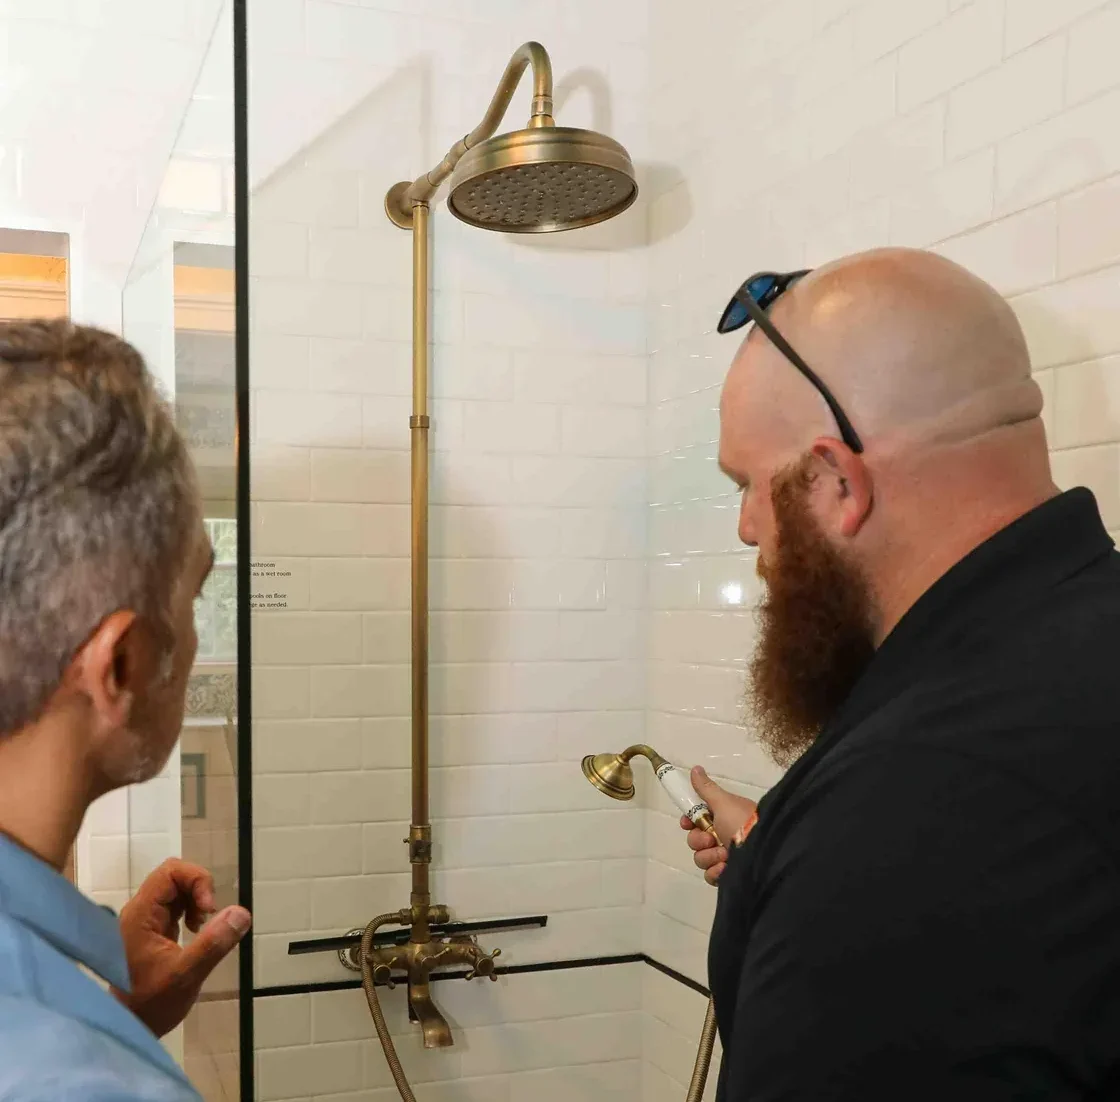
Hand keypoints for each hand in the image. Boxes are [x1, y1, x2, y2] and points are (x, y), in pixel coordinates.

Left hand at [112, 858, 250, 1036]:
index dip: (196, 880)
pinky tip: (196, 932)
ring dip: (196, 900)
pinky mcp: (151, 931)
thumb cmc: (151, 1005)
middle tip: (209, 917)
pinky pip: (174, 905)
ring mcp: (144, 921)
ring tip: (203, 926)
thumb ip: (213, 944)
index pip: (170, 872)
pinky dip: (191, 910)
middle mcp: (139, 912)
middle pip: (173, 876)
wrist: (129, 1028)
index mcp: (140, 915)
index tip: (209, 909)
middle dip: (199, 889)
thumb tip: (242, 912)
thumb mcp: (186, 976)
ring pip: (175, 889)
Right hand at [679, 767, 756, 886]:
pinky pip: (710, 876)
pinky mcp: (727, 876)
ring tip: (725, 856)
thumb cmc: (742, 822)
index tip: (687, 823)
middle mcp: (722, 838)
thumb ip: (706, 788)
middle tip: (711, 839)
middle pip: (695, 841)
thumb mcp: (724, 802)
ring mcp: (725, 858)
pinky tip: (726, 868)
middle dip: (699, 840)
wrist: (764, 851)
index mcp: (722, 819)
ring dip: (709, 857)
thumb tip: (695, 768)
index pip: (696, 822)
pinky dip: (716, 872)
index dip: (688, 823)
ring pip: (701, 859)